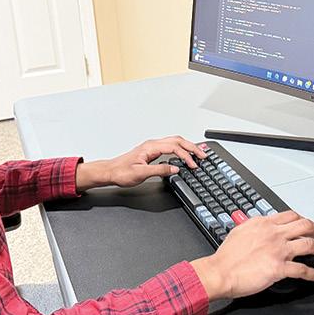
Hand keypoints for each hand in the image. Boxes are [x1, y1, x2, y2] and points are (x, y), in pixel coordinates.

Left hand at [75, 136, 206, 190]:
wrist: (110, 171)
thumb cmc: (121, 172)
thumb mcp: (141, 173)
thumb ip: (159, 170)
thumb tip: (175, 168)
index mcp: (151, 147)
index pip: (174, 147)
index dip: (186, 156)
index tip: (193, 165)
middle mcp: (152, 144)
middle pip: (177, 141)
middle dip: (192, 147)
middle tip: (203, 155)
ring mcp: (152, 147)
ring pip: (174, 142)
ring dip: (187, 146)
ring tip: (197, 153)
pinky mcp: (151, 151)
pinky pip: (170, 146)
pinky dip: (180, 149)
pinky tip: (183, 154)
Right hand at [190, 211, 313, 299]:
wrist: (219, 272)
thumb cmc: (226, 256)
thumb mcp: (240, 231)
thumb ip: (255, 227)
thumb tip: (261, 227)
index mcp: (264, 223)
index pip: (291, 215)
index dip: (303, 219)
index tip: (308, 223)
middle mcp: (274, 234)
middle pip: (305, 226)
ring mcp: (278, 250)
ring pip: (309, 244)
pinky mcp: (279, 268)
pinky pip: (303, 270)